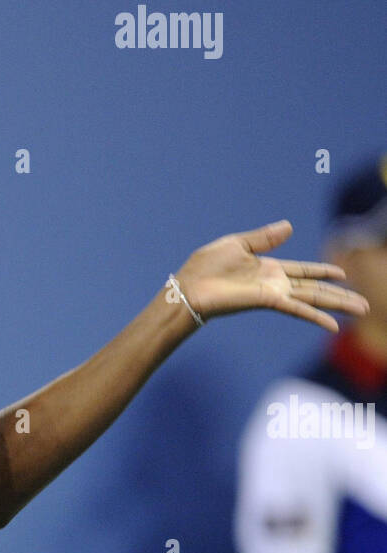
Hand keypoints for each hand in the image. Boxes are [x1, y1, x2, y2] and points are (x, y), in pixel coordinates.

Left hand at [174, 221, 368, 331]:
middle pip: (315, 289)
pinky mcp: (267, 301)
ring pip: (313, 299)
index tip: (343, 273)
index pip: (303, 271)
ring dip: (338, 305)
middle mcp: (275, 284)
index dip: (323, 271)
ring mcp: (273, 294)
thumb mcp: (237, 243)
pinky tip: (333, 326)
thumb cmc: (204, 268)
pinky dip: (315, 317)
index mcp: (268, 268)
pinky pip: (297, 308)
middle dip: (340, 295)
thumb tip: (290, 226)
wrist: (188, 287)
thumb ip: (264, 237)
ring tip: (361, 310)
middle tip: (364, 303)